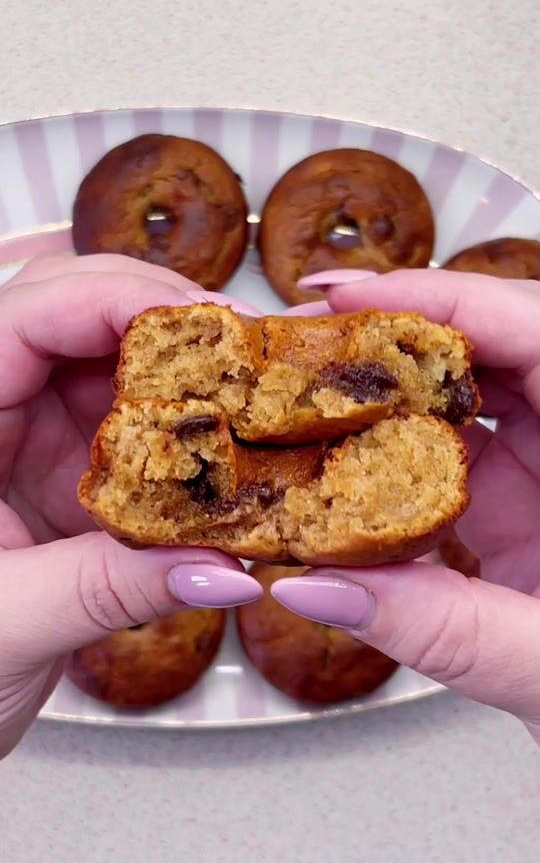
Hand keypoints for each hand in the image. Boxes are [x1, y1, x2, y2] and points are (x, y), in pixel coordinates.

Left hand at [0, 255, 261, 759]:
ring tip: (251, 389)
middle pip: (78, 311)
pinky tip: (228, 439)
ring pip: (113, 360)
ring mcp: (31, 434)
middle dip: (163, 319)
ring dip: (183, 369)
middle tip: (243, 350)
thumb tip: (224, 568)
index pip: (30, 314)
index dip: (118, 300)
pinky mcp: (66, 467)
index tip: (204, 328)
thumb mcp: (7, 625)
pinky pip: (132, 420)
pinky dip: (182, 423)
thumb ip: (112, 588)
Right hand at [274, 268, 539, 743]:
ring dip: (390, 376)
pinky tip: (343, 437)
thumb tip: (312, 588)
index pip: (535, 331)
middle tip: (314, 326)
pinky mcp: (510, 492)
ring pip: (466, 385)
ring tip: (314, 372)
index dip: (446, 299)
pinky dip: (392, 434)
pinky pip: (449, 440)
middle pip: (492, 341)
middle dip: (401, 325)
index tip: (360, 297)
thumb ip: (435, 628)